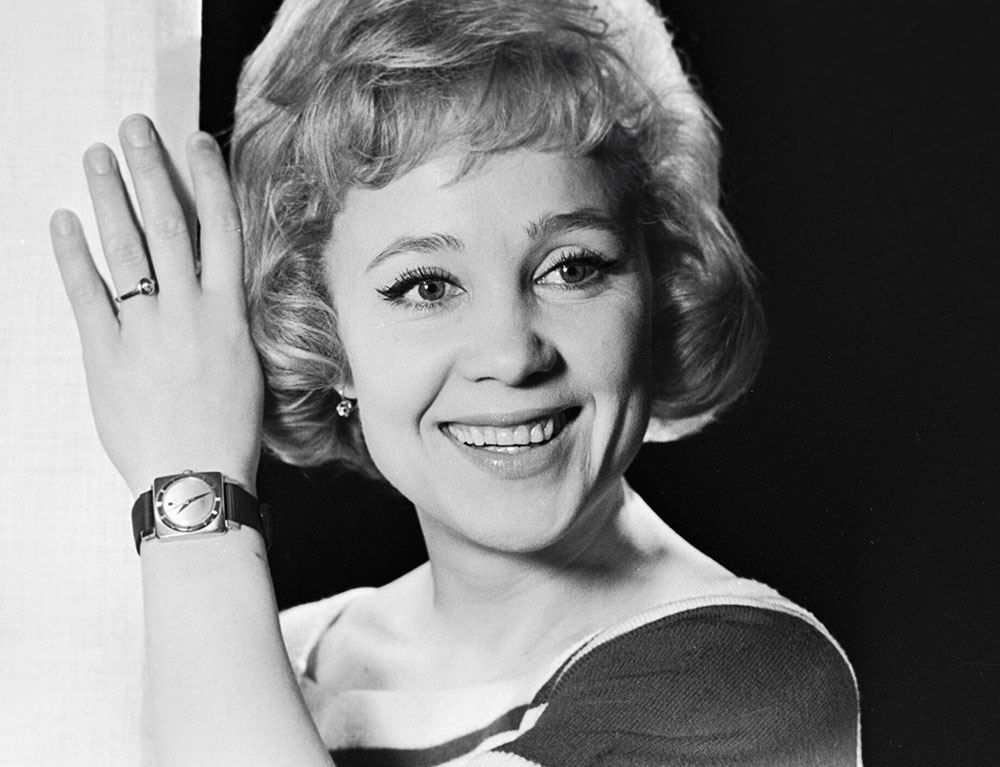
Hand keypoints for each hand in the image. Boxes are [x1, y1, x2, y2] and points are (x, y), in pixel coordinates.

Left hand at [50, 115, 262, 496]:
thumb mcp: (250, 367)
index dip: (209, 181)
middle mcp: (188, 311)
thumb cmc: (230, 431)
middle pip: (168, 225)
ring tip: (96, 157)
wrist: (196, 478)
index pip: (221, 231)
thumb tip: (215, 286)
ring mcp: (145, 330)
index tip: (197, 141)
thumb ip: (230, 320)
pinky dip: (71, 256)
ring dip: (109, 199)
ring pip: (125, 250)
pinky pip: (85, 295)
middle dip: (150, 171)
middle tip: (133, 127)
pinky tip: (61, 222)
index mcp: (228, 314)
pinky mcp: (105, 354)